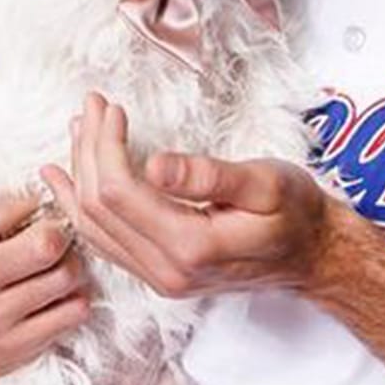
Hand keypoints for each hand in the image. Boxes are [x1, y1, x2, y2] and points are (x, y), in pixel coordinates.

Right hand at [0, 185, 90, 384]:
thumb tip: (23, 179)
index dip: (29, 200)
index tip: (35, 202)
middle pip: (42, 246)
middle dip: (61, 231)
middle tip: (59, 230)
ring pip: (63, 279)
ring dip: (73, 264)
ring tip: (61, 261)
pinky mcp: (13, 346)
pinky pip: (70, 314)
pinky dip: (76, 298)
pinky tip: (62, 292)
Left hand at [40, 92, 339, 298]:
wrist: (315, 256)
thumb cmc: (297, 213)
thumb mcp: (265, 183)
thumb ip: (209, 176)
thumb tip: (153, 165)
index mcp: (190, 247)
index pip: (118, 193)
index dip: (104, 145)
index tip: (111, 107)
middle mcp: (166, 272)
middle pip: (98, 209)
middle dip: (88, 151)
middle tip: (92, 106)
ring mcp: (160, 278)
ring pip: (93, 227)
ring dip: (79, 176)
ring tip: (78, 131)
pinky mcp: (159, 274)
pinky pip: (105, 242)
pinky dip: (82, 207)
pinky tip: (69, 182)